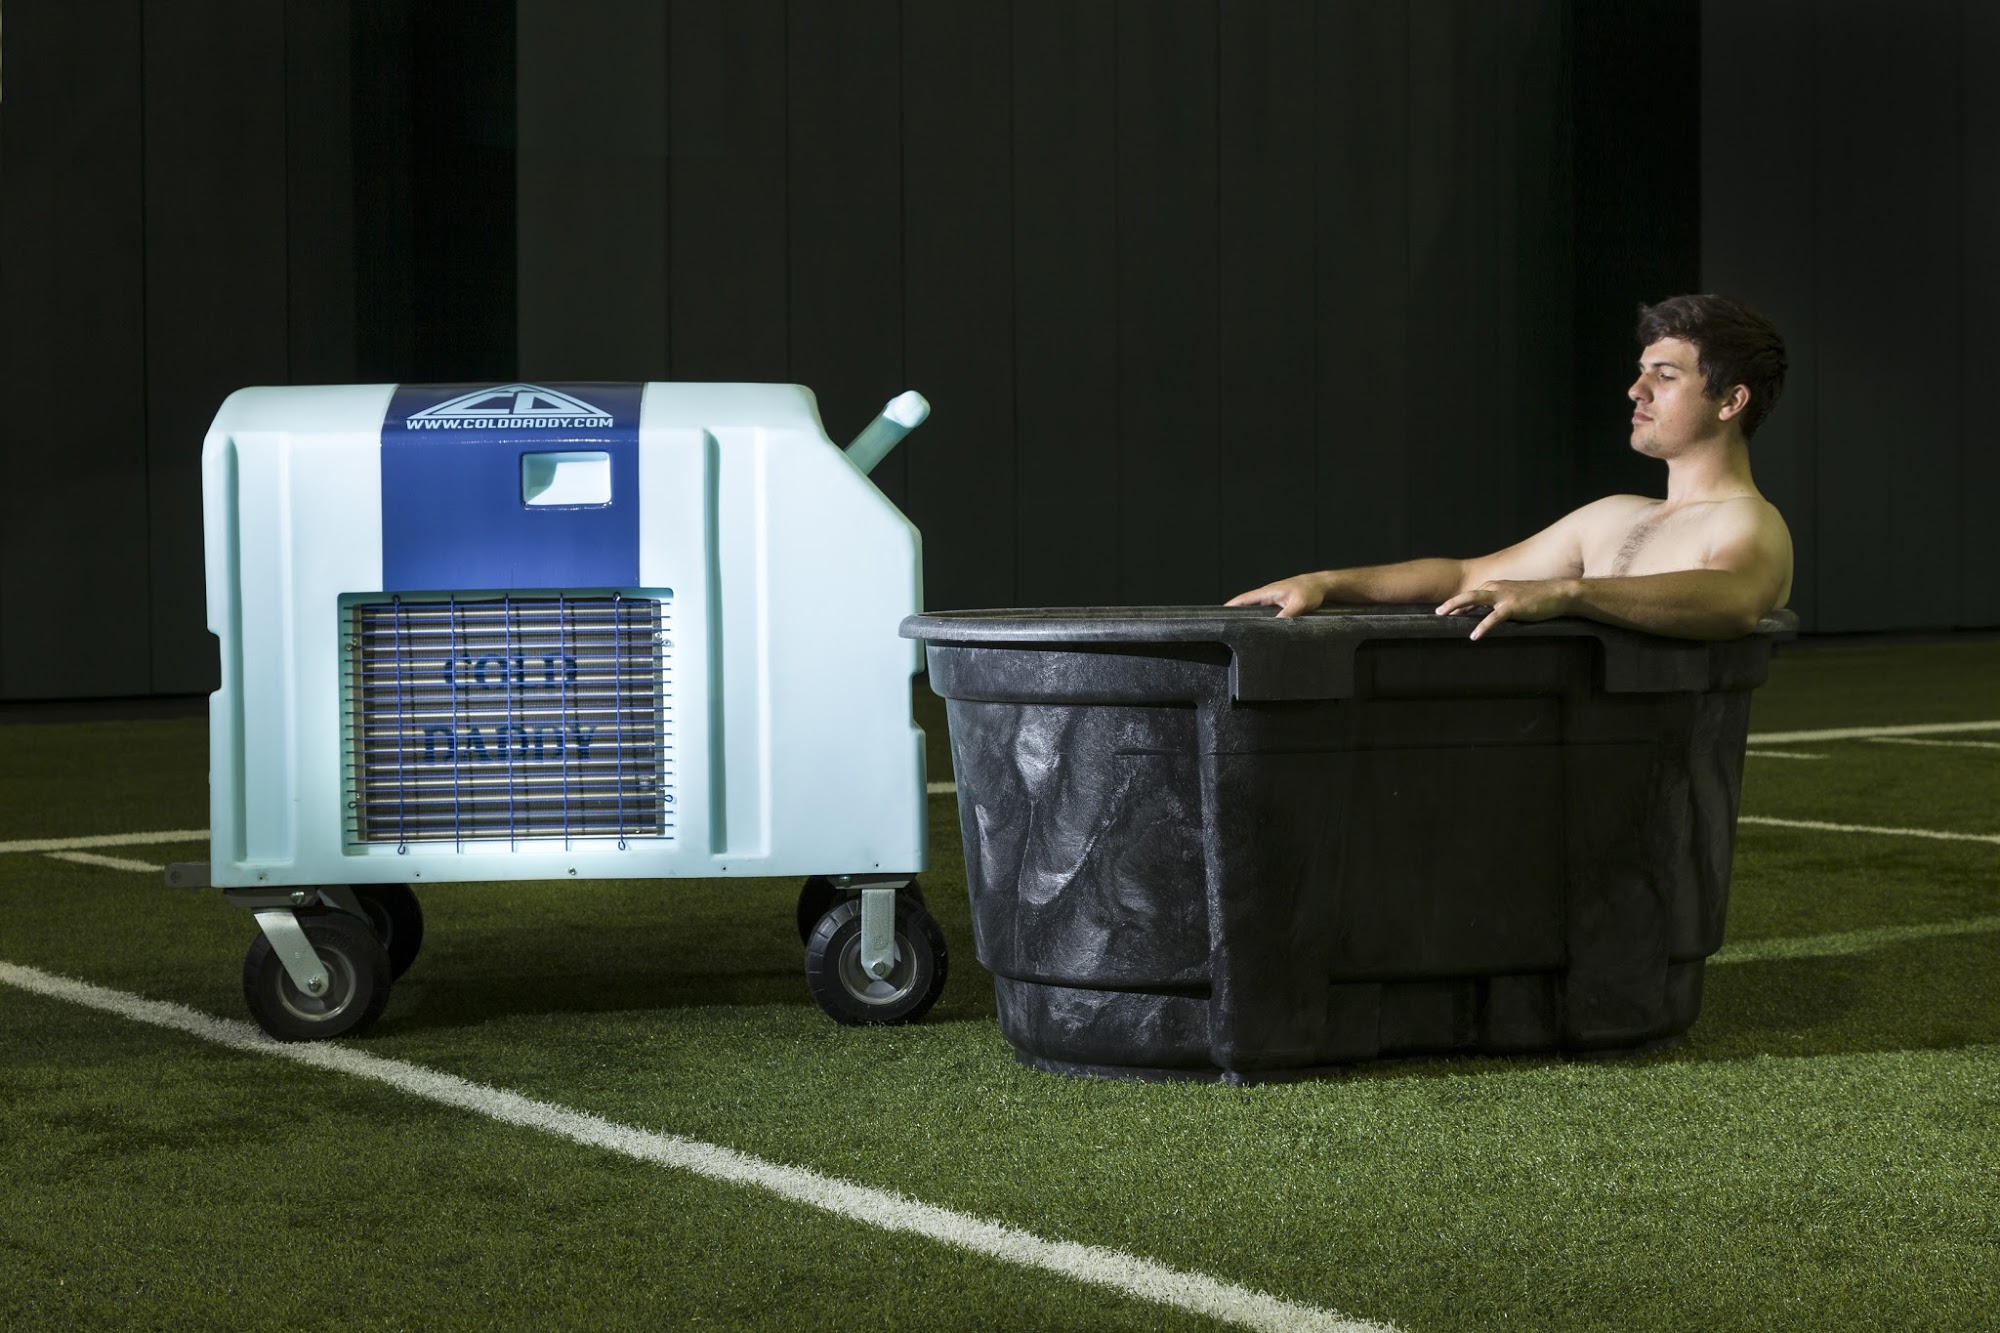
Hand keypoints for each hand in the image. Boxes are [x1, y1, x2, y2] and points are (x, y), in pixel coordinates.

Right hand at [1226, 574, 1325, 618]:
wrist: (1322, 585)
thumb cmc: (1311, 591)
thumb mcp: (1299, 604)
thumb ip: (1287, 615)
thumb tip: (1275, 627)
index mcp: (1268, 592)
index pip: (1243, 599)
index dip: (1230, 606)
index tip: (1218, 615)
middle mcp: (1268, 594)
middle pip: (1245, 604)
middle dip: (1234, 613)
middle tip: (1224, 626)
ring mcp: (1273, 598)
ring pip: (1254, 608)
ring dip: (1245, 615)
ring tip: (1236, 628)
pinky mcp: (1279, 602)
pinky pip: (1263, 610)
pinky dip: (1257, 616)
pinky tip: (1257, 625)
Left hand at [1435, 579, 1575, 640]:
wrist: (1558, 594)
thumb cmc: (1536, 598)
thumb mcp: (1513, 599)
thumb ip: (1497, 605)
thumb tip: (1483, 616)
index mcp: (1495, 587)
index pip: (1471, 596)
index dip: (1457, 605)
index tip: (1444, 614)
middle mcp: (1496, 588)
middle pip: (1467, 595)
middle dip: (1450, 603)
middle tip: (1436, 612)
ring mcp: (1504, 596)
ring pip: (1475, 599)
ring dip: (1457, 607)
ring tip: (1444, 616)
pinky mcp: (1513, 607)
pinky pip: (1493, 618)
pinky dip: (1482, 626)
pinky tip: (1474, 636)